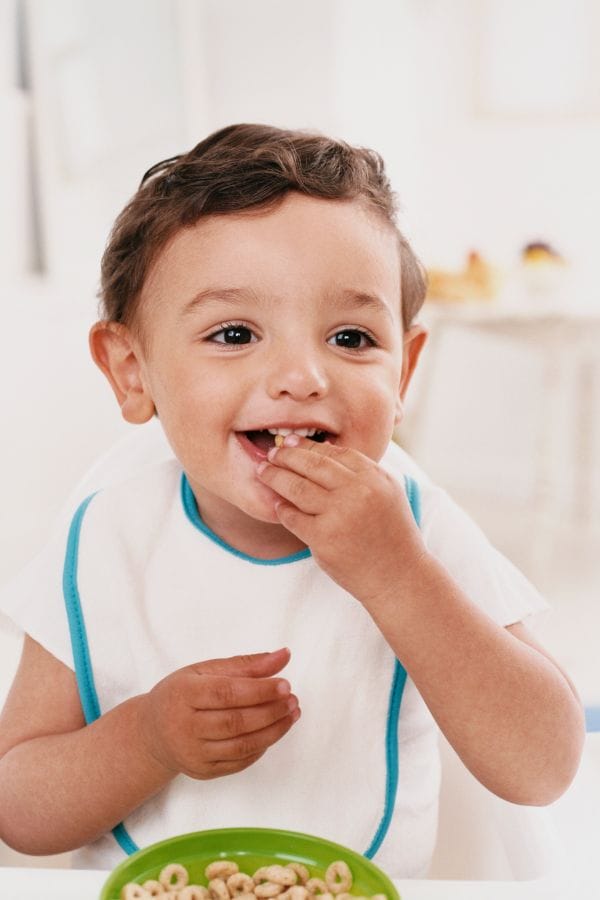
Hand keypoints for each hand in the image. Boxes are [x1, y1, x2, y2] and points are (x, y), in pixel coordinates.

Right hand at [139, 648, 298, 778]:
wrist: (152, 733)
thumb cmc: (181, 694)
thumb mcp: (204, 671)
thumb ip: (245, 664)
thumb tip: (283, 656)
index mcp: (183, 694)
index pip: (226, 693)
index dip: (259, 689)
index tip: (285, 684)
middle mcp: (184, 726)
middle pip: (235, 722)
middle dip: (271, 711)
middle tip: (293, 700)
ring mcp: (193, 753)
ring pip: (241, 745)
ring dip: (273, 731)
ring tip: (291, 714)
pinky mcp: (202, 772)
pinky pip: (239, 762)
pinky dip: (261, 747)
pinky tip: (273, 731)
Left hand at [256, 436, 426, 605]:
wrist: (397, 576)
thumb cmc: (392, 535)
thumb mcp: (388, 493)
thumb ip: (361, 472)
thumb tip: (322, 450)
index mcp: (375, 477)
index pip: (334, 452)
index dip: (308, 446)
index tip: (290, 442)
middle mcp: (358, 491)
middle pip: (312, 465)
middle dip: (286, 456)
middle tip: (271, 453)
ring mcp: (339, 514)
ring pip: (296, 487)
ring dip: (275, 477)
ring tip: (264, 472)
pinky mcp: (323, 538)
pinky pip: (292, 517)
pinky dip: (281, 509)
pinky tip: (277, 504)